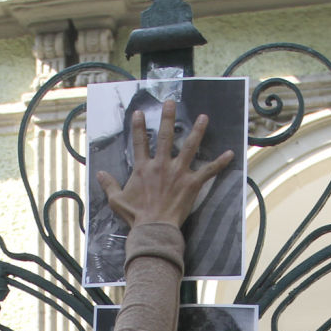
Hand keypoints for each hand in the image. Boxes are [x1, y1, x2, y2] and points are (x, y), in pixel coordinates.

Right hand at [98, 97, 236, 232]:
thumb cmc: (136, 216)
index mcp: (143, 168)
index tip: (138, 113)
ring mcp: (178, 173)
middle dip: (167, 117)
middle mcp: (161, 165)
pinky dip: (220, 163)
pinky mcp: (192, 183)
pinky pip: (208, 171)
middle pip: (165, 136)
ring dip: (197, 131)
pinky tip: (231, 153)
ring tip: (204, 117)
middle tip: (170, 102)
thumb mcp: (117, 200)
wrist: (153, 229)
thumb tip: (98, 173)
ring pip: (189, 147)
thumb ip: (108, 185)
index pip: (139, 142)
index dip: (138, 127)